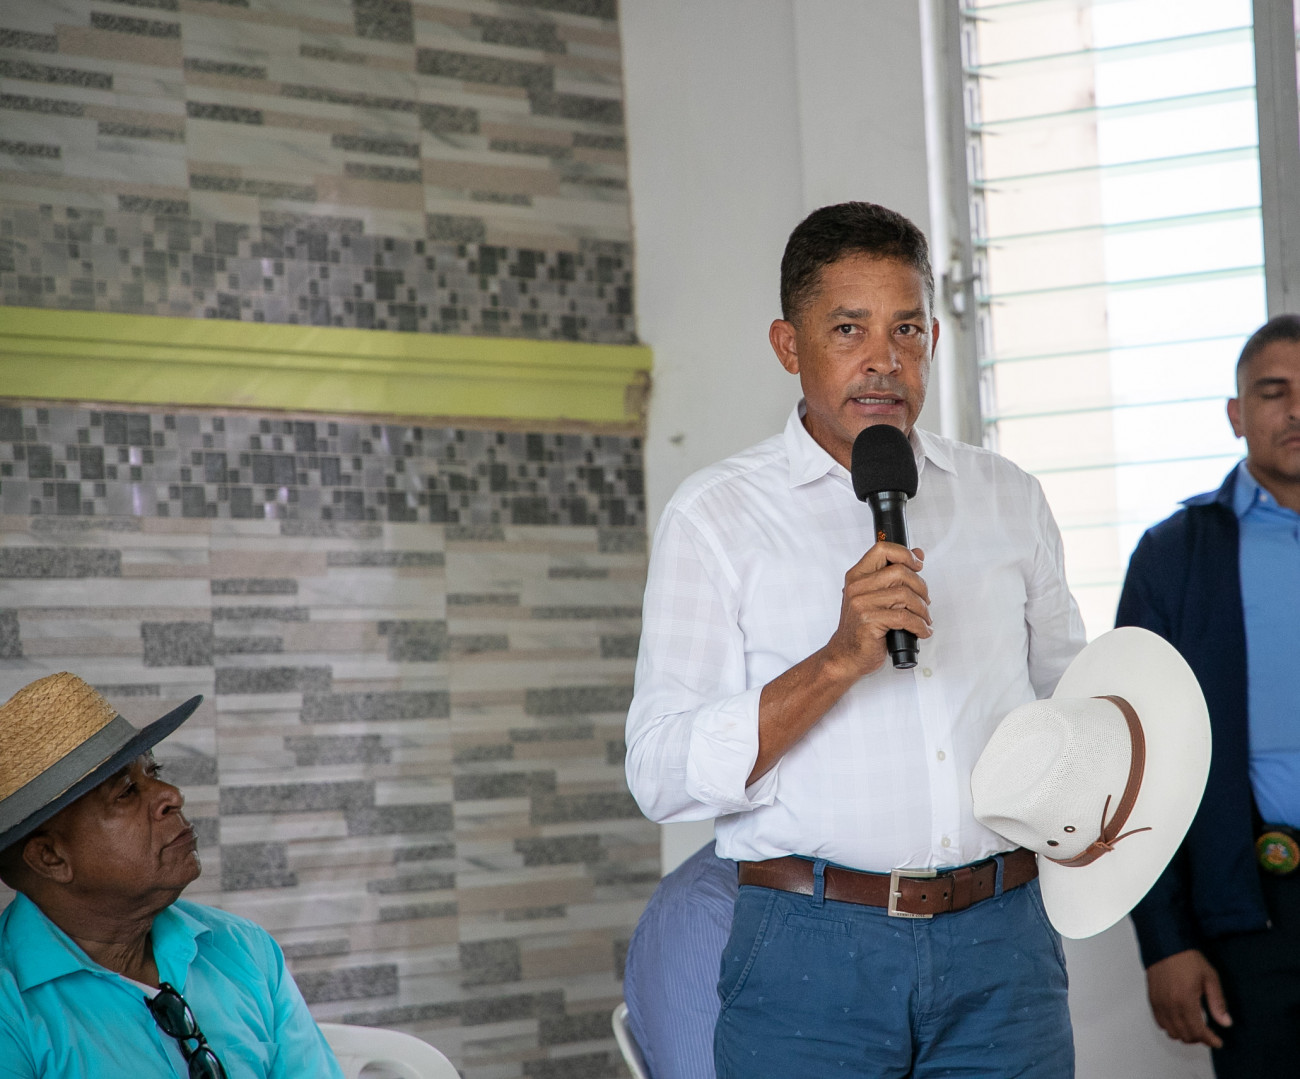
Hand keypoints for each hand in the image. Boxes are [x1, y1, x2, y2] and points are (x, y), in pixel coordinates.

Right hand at [824, 542, 931, 678]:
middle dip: (921, 587)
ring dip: (922, 610)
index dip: (905, 554)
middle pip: (900, 572)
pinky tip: (921, 630)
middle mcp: (857, 587)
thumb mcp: (875, 596)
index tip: (918, 565)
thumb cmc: (861, 628)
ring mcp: (861, 604)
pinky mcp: (869, 622)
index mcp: (857, 576)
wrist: (846, 655)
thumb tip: (917, 554)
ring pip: (905, 595)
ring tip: (923, 619)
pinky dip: (919, 625)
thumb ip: (894, 574)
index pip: (882, 549)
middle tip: (925, 602)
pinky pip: (904, 617)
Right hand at [1146, 949, 1231, 1048]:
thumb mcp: (1210, 978)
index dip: (1210, 1040)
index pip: (1198, 1031)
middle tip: (1208, 1035)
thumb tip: (1226, 1022)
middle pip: (1185, 1035)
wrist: (1165, 945)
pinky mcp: (1152, 1000)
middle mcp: (1170, 1005)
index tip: (1217, 1042)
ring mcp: (1159, 1003)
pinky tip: (1179, 1021)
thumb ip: (1217, 1002)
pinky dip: (1170, 1027)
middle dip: (1199, 1038)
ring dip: (1184, 1034)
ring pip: (1171, 1032)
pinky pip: (1160, 1023)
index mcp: (1185, 1001)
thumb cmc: (1187, 959)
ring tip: (1194, 1029)